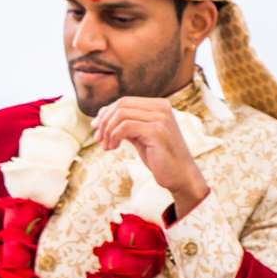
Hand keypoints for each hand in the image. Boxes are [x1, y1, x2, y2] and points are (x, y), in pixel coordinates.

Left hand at [91, 95, 208, 214]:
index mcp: (159, 105)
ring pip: (121, 115)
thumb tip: (100, 118)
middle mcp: (161, 107)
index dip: (106, 113)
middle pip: (121, 104)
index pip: (124, 101)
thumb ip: (126, 125)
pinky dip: (113, 137)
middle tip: (98, 139)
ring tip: (106, 146)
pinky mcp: (157, 131)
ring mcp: (160, 118)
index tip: (96, 128)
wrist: (180, 176)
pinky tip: (113, 148)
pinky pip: (125, 127)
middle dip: (104, 121)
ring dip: (107, 131)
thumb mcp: (140, 137)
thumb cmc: (160, 158)